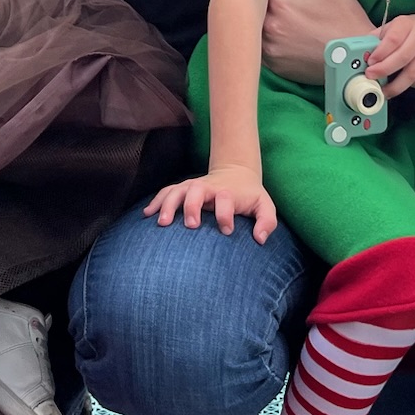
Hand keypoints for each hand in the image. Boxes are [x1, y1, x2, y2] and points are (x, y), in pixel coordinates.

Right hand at [145, 165, 278, 241]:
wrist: (236, 174)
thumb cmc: (249, 197)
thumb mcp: (265, 206)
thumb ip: (267, 221)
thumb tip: (260, 239)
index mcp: (228, 192)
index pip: (225, 199)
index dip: (225, 214)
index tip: (227, 230)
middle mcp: (208, 188)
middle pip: (196, 191)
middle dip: (192, 206)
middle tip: (190, 225)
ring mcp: (193, 187)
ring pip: (177, 191)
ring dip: (168, 205)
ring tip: (162, 223)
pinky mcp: (183, 189)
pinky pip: (166, 192)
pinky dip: (156, 201)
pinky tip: (147, 214)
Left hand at [261, 0, 370, 82]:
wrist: (356, 59)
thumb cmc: (346, 18)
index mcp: (280, 2)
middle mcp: (269, 26)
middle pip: (249, 7)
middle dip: (254, 0)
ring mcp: (270, 48)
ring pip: (251, 29)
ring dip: (256, 22)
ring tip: (270, 16)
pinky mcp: (274, 65)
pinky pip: (258, 50)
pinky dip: (262, 41)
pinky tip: (277, 35)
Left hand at [367, 11, 414, 96]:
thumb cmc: (410, 30)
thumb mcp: (393, 27)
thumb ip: (377, 40)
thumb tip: (362, 55)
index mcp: (407, 23)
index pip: (393, 40)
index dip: (380, 54)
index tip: (369, 64)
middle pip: (403, 58)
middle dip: (384, 71)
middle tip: (372, 78)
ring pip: (414, 73)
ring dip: (396, 86)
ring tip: (384, 90)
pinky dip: (413, 85)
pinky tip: (405, 83)